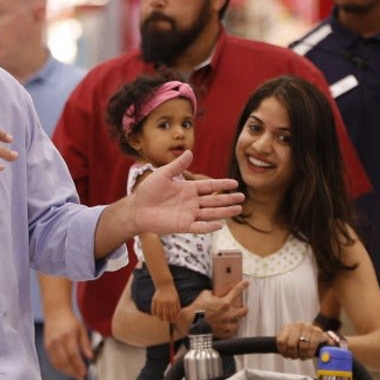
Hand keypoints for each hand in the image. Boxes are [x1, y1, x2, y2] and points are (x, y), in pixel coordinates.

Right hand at [43, 307, 91, 379]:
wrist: (55, 313)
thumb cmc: (70, 321)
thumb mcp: (82, 329)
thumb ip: (85, 344)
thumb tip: (90, 357)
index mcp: (68, 336)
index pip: (73, 355)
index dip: (79, 366)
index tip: (84, 373)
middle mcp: (58, 341)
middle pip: (65, 362)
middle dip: (73, 372)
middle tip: (81, 377)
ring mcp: (50, 344)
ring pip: (57, 363)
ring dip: (66, 372)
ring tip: (75, 375)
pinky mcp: (46, 346)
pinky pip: (52, 361)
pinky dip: (60, 367)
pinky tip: (67, 369)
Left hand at [128, 151, 242, 234]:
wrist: (136, 209)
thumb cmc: (148, 191)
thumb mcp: (163, 174)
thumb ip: (177, 165)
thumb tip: (189, 152)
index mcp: (188, 189)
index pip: (209, 187)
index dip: (222, 185)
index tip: (234, 183)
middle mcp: (191, 202)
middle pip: (214, 201)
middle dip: (228, 199)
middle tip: (242, 197)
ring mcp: (188, 214)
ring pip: (211, 213)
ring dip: (224, 212)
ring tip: (238, 209)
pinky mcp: (183, 226)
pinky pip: (199, 227)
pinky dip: (209, 227)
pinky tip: (220, 225)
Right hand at [151, 283, 180, 323]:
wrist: (164, 284)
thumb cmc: (172, 293)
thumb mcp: (177, 299)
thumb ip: (177, 307)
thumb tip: (177, 316)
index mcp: (173, 302)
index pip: (173, 314)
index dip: (173, 319)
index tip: (172, 321)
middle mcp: (166, 302)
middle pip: (166, 315)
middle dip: (166, 320)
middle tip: (166, 321)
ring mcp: (160, 301)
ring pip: (159, 313)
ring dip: (160, 318)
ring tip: (161, 319)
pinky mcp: (154, 300)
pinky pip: (153, 309)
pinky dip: (154, 313)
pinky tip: (156, 315)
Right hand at [182, 281, 247, 338]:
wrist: (190, 322)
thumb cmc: (197, 308)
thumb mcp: (204, 295)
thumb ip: (213, 294)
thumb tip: (215, 294)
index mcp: (224, 303)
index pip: (236, 291)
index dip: (243, 286)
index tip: (247, 283)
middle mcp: (227, 315)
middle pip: (243, 311)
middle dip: (244, 309)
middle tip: (243, 307)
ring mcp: (225, 325)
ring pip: (237, 324)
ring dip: (236, 321)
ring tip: (233, 319)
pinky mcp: (221, 333)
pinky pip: (230, 334)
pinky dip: (230, 331)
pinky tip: (228, 329)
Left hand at [276, 320, 327, 360]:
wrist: (320, 337)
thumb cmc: (303, 341)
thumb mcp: (291, 341)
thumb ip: (282, 344)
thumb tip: (264, 348)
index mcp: (288, 327)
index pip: (280, 341)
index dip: (283, 351)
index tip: (287, 355)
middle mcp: (298, 324)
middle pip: (291, 344)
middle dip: (293, 354)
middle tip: (296, 357)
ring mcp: (308, 327)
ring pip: (302, 346)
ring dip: (303, 355)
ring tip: (303, 356)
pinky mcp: (318, 332)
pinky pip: (312, 346)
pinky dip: (310, 353)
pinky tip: (310, 354)